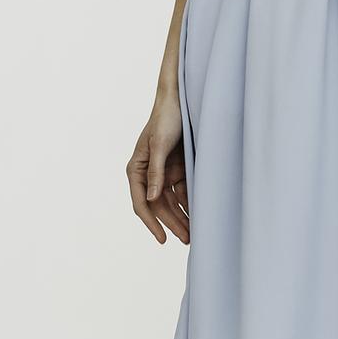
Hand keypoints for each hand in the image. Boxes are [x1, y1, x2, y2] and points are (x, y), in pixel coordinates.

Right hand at [128, 93, 189, 244]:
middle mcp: (148, 174)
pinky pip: (184, 192)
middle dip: (172, 224)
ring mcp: (163, 173)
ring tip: (196, 233)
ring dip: (182, 217)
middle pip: (159, 206)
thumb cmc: (167, 118)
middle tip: (187, 239)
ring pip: (172, 202)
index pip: (141, 202)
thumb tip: (150, 199)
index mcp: (136, 168)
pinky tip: (201, 215)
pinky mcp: (178, 169)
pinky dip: (191, 204)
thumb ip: (155, 171)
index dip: (151, 222)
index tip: (162, 239)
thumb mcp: (160, 144)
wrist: (182, 98)